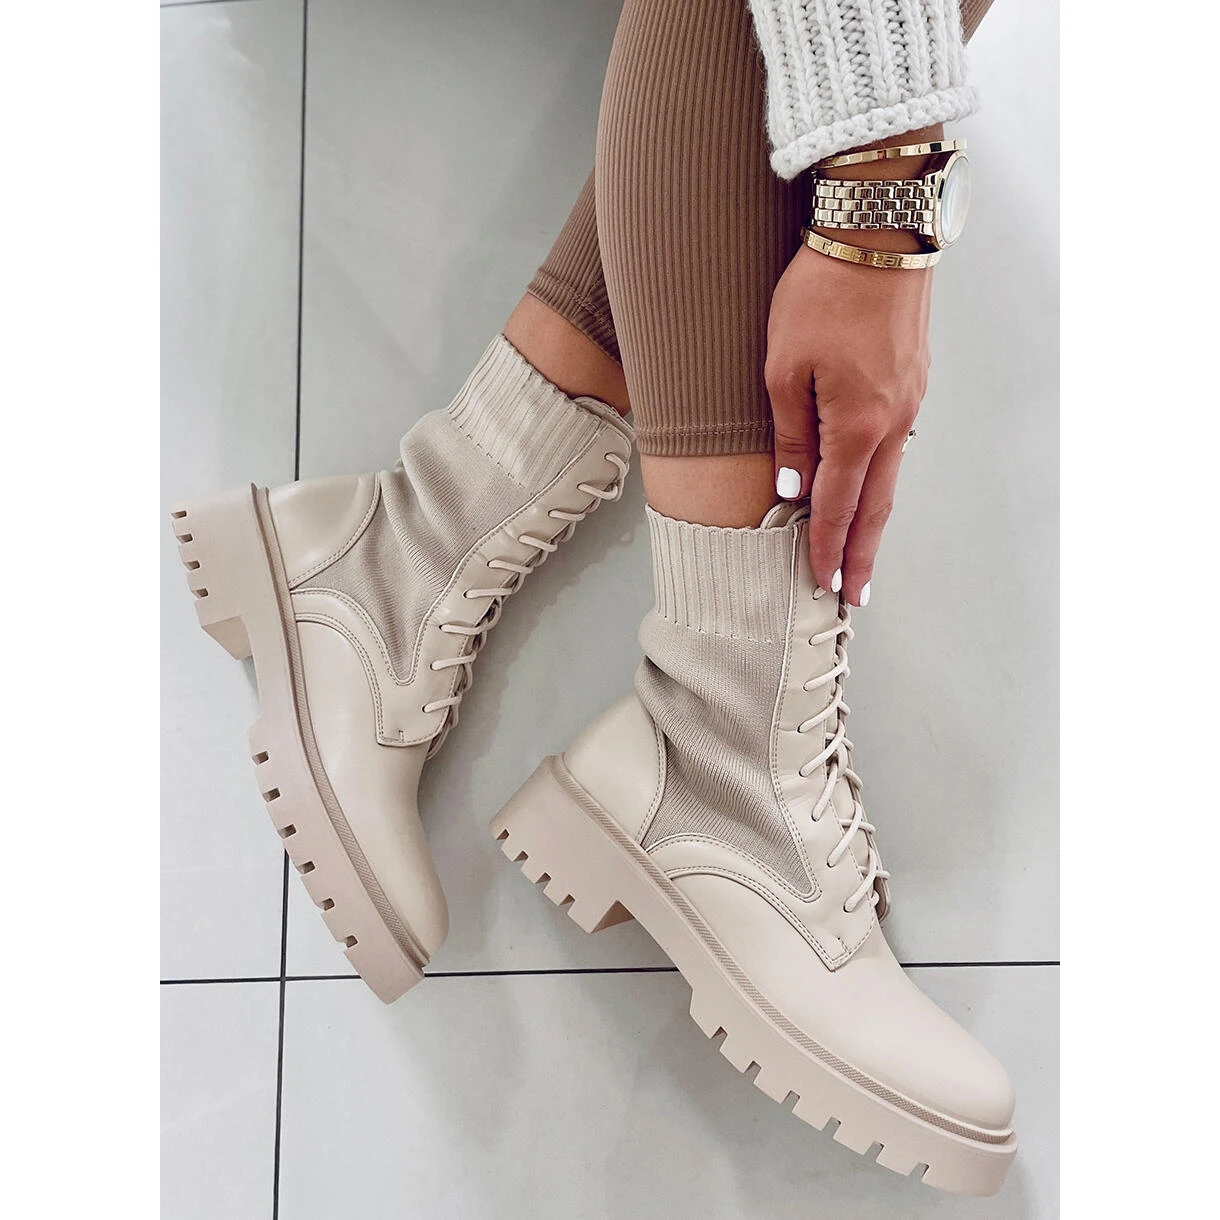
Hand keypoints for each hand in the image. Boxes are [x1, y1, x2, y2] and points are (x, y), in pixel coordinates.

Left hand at [765, 240, 931, 605]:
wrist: (879, 231)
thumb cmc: (822, 292)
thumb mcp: (783, 366)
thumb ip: (790, 434)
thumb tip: (795, 489)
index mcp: (857, 425)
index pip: (837, 506)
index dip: (826, 549)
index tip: (821, 584)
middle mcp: (892, 423)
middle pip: (876, 507)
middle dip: (861, 555)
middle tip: (855, 596)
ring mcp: (910, 402)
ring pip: (890, 478)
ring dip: (873, 522)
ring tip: (861, 555)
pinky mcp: (914, 382)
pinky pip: (896, 447)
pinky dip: (881, 481)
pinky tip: (870, 490)